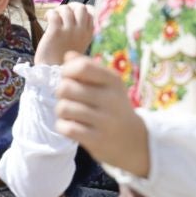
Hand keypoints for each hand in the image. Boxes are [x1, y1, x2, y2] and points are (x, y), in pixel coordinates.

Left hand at [38, 3, 96, 66]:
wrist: (53, 73)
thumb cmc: (63, 59)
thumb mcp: (78, 44)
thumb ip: (79, 31)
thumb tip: (71, 12)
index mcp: (88, 34)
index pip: (91, 12)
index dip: (80, 9)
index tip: (72, 14)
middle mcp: (81, 31)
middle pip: (81, 7)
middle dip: (70, 6)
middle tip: (61, 13)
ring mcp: (69, 31)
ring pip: (66, 9)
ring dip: (58, 10)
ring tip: (52, 18)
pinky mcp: (56, 32)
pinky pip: (54, 14)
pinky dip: (49, 13)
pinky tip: (45, 19)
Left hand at [55, 53, 149, 176]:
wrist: (134, 141)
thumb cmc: (113, 107)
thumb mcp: (107, 84)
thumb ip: (87, 67)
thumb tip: (68, 55)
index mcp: (113, 81)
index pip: (82, 67)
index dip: (67, 71)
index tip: (68, 78)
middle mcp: (111, 99)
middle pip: (66, 87)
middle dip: (61, 93)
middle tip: (69, 99)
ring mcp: (105, 121)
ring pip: (63, 108)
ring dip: (61, 111)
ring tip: (69, 113)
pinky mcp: (97, 140)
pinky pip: (67, 128)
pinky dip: (63, 126)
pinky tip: (70, 126)